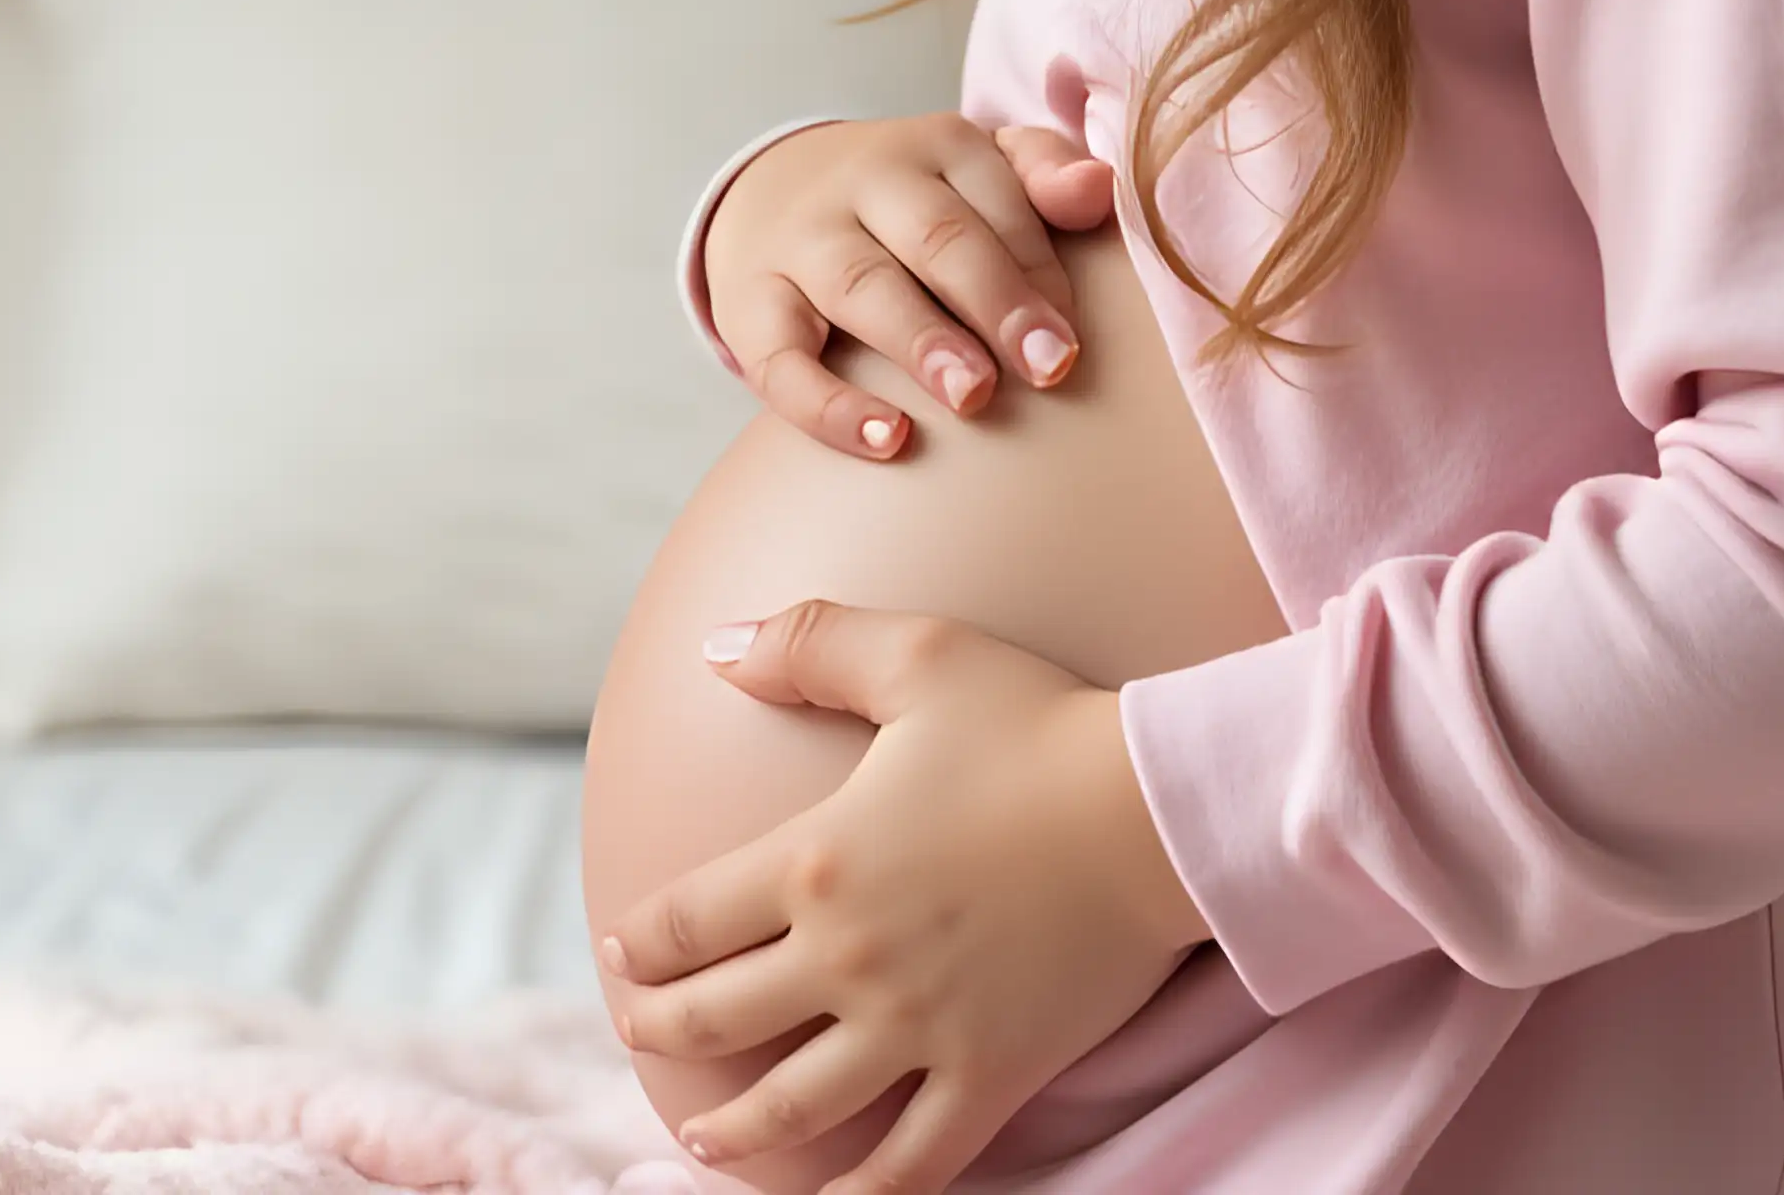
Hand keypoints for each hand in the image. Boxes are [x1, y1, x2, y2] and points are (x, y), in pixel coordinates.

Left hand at [604, 601, 1210, 1194]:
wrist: (1157, 809)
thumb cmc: (1040, 724)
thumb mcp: (919, 656)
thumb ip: (810, 643)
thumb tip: (712, 648)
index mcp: (816, 859)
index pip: (686, 921)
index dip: (641, 944)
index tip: (626, 953)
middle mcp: (848, 956)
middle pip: (717, 1017)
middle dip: (662, 1030)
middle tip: (641, 1034)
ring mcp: (916, 1026)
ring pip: (792, 1105)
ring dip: (729, 1130)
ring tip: (701, 1139)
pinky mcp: (988, 1074)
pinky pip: (911, 1161)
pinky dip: (861, 1194)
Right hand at [707, 116, 1117, 460]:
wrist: (770, 192)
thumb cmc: (912, 203)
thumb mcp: (977, 169)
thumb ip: (1044, 172)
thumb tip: (1099, 189)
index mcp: (936, 147)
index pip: (999, 204)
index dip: (1040, 275)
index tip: (1070, 344)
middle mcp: (864, 182)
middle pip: (935, 236)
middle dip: (994, 300)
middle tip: (1046, 369)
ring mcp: (801, 240)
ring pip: (860, 285)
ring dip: (920, 340)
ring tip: (973, 397)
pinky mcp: (750, 303)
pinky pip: (782, 359)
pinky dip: (829, 404)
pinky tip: (886, 439)